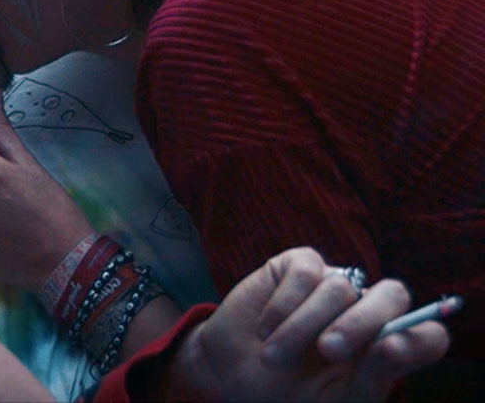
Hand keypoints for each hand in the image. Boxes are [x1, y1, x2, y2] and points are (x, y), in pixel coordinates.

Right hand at [170, 247, 449, 400]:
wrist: (230, 378)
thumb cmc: (288, 395)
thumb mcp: (334, 400)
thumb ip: (371, 376)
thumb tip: (395, 342)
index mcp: (384, 350)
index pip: (427, 334)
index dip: (418, 336)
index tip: (388, 352)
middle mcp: (365, 312)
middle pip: (393, 295)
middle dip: (361, 324)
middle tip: (328, 351)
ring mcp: (331, 285)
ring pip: (339, 288)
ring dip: (302, 327)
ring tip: (273, 356)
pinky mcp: (297, 267)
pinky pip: (305, 271)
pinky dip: (283, 304)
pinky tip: (264, 328)